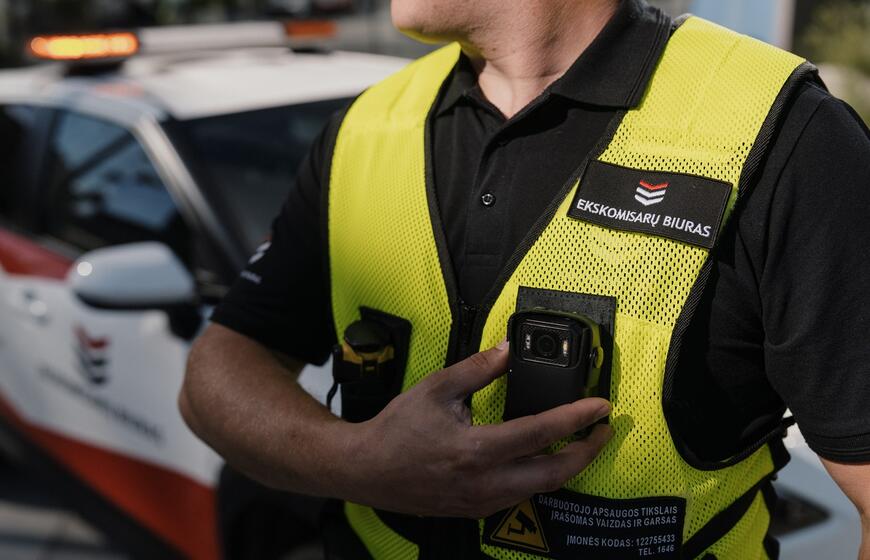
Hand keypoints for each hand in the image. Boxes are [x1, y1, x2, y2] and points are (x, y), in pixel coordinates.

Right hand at [339, 342, 612, 517]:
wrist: (366, 471)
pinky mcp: (475, 509)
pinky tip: (543, 460)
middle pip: (554, 473)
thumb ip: (476, 369)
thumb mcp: (436, 389)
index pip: (541, 434)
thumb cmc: (396, 430)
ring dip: (567, 467)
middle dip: (587, 452)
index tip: (600, 406)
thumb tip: (507, 350)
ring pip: (541, 489)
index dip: (576, 419)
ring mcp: (481, 501)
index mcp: (476, 449)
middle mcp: (484, 482)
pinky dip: (540, 478)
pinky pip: (520, 496)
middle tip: (602, 431)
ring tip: (580, 443)